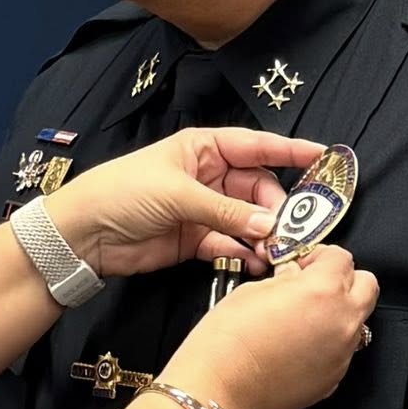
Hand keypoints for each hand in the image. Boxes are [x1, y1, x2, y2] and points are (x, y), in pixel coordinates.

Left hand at [42, 127, 323, 279]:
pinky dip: (245, 252)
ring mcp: (203, 208)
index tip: (324, 157)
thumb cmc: (123, 192)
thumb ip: (226, 210)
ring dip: (264, 234)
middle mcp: (208, 176)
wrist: (84, 232)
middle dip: (278, 207)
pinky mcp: (196, 239)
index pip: (256, 145)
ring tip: (277, 252)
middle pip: (258, 188)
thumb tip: (271, 224)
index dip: (290, 150)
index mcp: (203, 148)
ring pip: (249, 218)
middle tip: (291, 230)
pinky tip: (256, 263)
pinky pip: (231, 243)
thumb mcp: (177, 194)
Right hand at [158, 246, 377, 408]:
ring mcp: (342, 353)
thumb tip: (294, 277)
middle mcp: (342, 320)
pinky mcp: (334, 379)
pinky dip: (327, 342)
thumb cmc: (227, 339)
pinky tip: (296, 346)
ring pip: (357, 321)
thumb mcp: (252, 290)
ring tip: (301, 318)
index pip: (342, 258)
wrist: (219, 389)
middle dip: (342, 280)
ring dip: (337, 312)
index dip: (320, 256)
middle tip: (312, 284)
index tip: (303, 263)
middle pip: (367, 286)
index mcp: (324, 289)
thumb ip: (285, 280)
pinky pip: (342, 350)